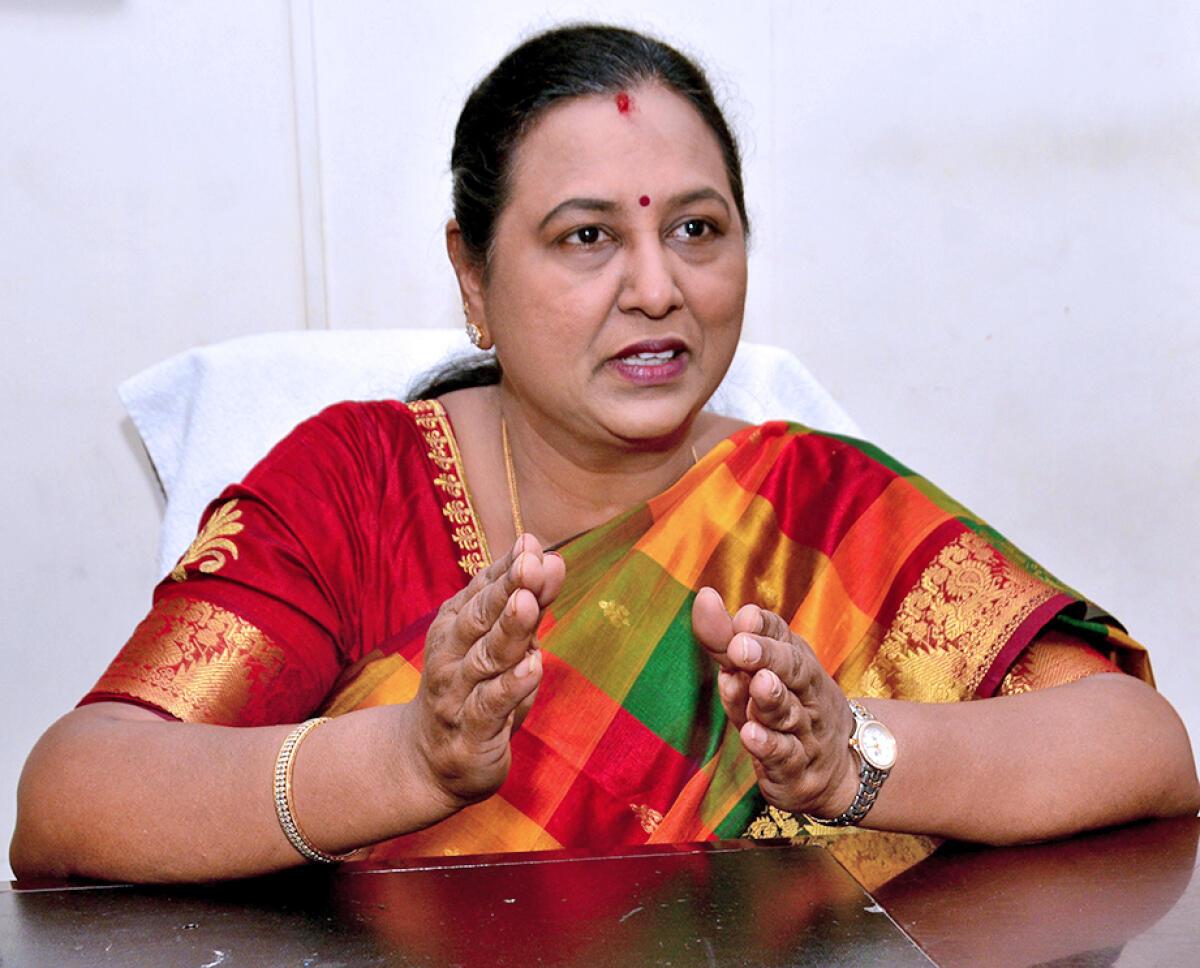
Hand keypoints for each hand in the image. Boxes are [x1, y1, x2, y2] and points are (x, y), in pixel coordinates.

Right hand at [407, 534, 564, 812]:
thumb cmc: (474, 690)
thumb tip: (552, 558)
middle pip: (482, 617)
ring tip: (528, 603)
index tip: (533, 543)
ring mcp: (458, 693)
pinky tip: (533, 666)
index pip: (485, 589)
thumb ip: (528, 603)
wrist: (430, 762)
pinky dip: (511, 686)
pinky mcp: (471, 732)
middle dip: (508, 589)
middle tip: (532, 563)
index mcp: (456, 623)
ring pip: (486, 657)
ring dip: (508, 629)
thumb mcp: (503, 644)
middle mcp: (452, 653)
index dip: (510, 566)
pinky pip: (491, 705)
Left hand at [692, 586, 859, 818]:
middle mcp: (805, 693)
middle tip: (741, 646)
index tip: (744, 616)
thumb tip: (705, 598)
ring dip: (772, 698)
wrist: (840, 772)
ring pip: (788, 713)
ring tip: (757, 683)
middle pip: (793, 670)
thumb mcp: (757, 672)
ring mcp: (804, 732)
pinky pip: (784, 756)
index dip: (763, 626)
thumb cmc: (787, 709)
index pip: (781, 636)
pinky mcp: (797, 772)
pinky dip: (769, 746)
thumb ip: (728, 641)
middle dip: (768, 656)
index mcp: (796, 662)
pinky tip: (752, 735)